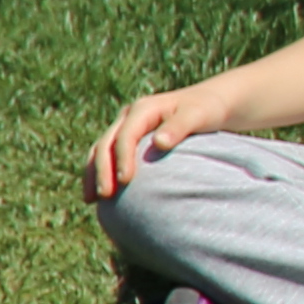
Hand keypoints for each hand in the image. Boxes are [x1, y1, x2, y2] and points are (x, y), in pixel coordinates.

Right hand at [91, 82, 236, 202]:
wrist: (211, 103)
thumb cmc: (207, 110)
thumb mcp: (198, 115)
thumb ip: (179, 127)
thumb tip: (160, 143)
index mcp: (143, 109)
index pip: (125, 135)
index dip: (122, 158)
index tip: (125, 181)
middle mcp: (128, 117)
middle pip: (105, 144)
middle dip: (101, 170)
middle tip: (105, 196)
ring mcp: (124, 128)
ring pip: (100, 151)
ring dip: (93, 175)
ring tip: (92, 200)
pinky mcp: (126, 139)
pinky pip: (107, 157)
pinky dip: (99, 174)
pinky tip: (99, 195)